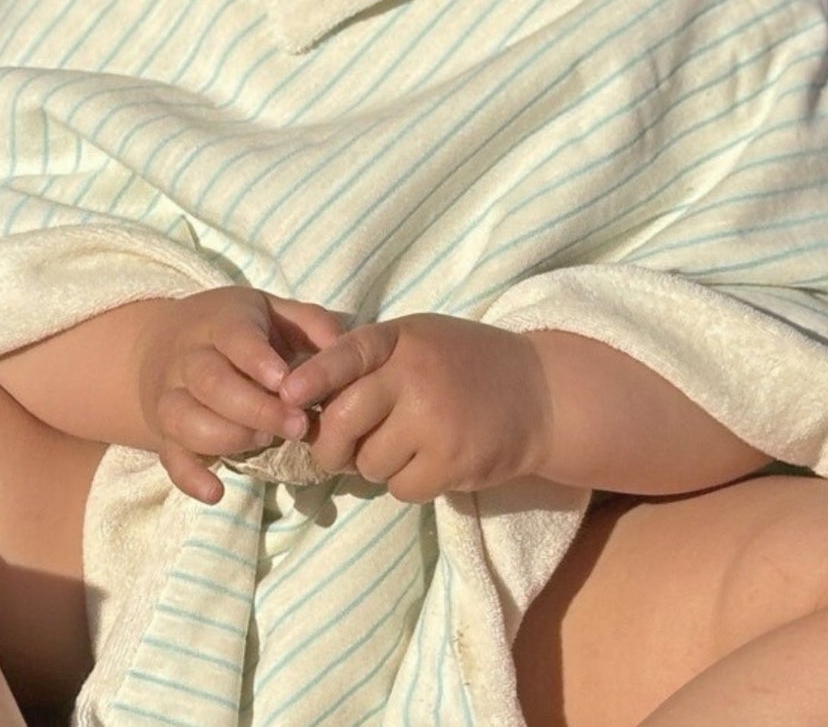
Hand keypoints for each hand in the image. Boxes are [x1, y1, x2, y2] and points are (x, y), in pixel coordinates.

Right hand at [139, 288, 343, 501]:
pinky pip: (169, 455)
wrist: (161, 342)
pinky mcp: (163, 431)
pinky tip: (217, 490)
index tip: (288, 385)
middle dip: (256, 408)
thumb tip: (346, 346)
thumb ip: (311, 323)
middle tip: (298, 427)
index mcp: (220, 323)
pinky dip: (189, 476)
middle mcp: (188, 357)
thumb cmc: (235, 330)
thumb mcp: (271, 311)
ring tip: (264, 442)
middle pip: (211, 381)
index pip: (235, 337)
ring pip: (184, 418)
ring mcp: (169, 395)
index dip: (259, 361)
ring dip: (227, 436)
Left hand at [279, 313, 552, 500]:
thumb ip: (369, 359)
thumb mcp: (415, 341)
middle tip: (335, 451)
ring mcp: (435, 421)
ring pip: (368, 461)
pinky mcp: (454, 462)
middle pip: (344, 420)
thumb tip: (304, 396)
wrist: (541, 392)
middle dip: (330, 444)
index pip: (345, 355)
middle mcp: (414, 377)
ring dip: (375, 464)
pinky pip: (400, 487)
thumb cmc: (463, 363)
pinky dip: (405, 483)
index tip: (287, 395)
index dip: (312, 377)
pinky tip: (427, 463)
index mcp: (398, 340)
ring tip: (403, 446)